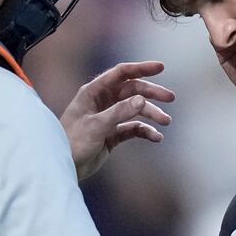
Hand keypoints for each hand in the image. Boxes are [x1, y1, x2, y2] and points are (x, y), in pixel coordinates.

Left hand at [60, 61, 174, 180]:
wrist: (64, 167)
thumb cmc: (72, 142)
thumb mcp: (96, 125)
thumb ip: (119, 112)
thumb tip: (142, 99)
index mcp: (93, 92)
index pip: (120, 73)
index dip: (141, 68)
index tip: (160, 67)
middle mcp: (102, 101)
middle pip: (132, 90)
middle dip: (152, 93)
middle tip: (170, 98)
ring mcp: (108, 117)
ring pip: (135, 109)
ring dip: (151, 114)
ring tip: (166, 122)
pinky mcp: (112, 134)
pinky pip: (133, 127)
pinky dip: (145, 131)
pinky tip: (156, 137)